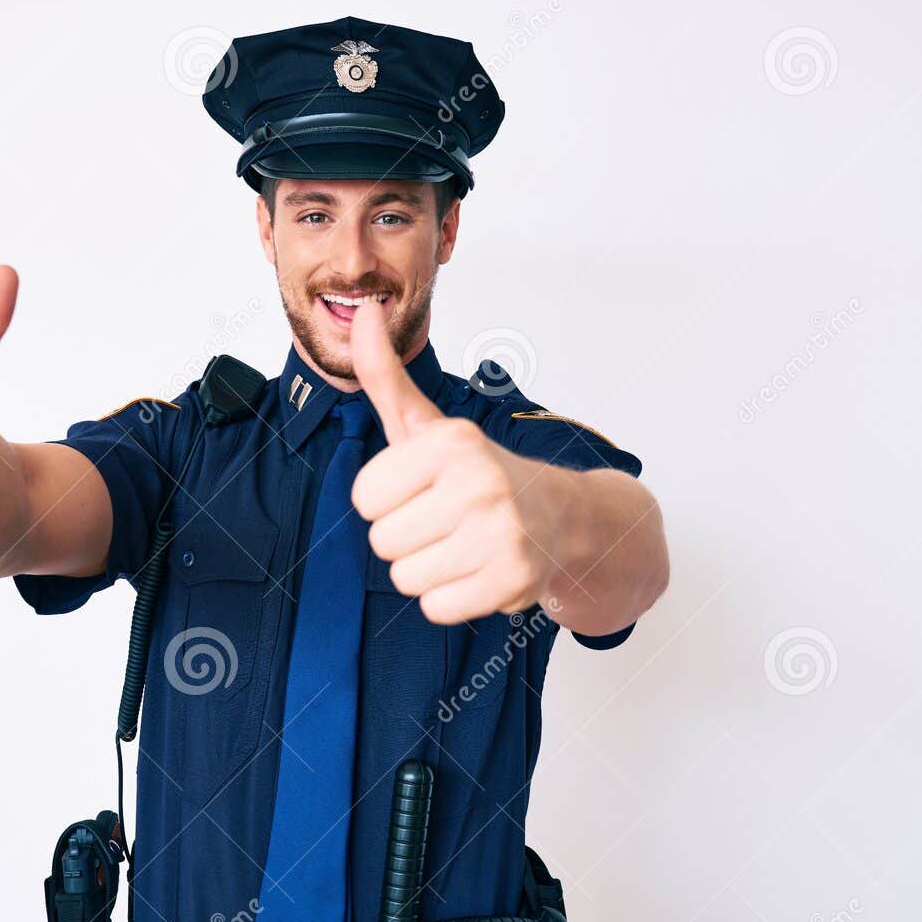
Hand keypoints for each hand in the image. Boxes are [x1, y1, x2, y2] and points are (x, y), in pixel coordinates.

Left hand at [348, 301, 569, 624]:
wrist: (562, 518)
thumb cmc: (478, 474)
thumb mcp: (428, 424)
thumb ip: (384, 375)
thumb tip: (359, 313)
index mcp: (452, 443)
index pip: (364, 497)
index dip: (386, 499)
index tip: (422, 489)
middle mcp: (479, 483)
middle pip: (382, 542)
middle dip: (406, 538)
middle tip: (445, 522)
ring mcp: (500, 534)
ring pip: (406, 579)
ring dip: (427, 570)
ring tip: (460, 546)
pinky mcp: (512, 581)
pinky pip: (436, 608)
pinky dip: (451, 598)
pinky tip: (477, 571)